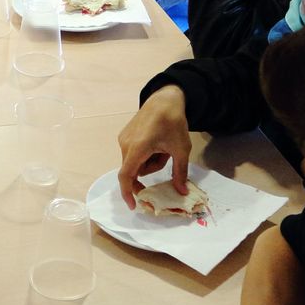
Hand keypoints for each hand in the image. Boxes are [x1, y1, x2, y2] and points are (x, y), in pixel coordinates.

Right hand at [116, 85, 192, 208]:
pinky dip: (145, 154)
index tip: (133, 206)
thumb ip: (179, 172)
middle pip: (134, 170)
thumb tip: (181, 191)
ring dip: (149, 162)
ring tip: (164, 147)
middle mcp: (125, 144)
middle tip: (166, 162)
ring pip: (135, 162)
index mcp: (137, 148)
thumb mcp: (181, 149)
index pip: (126, 175)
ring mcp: (123, 139)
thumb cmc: (173, 122)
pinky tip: (156, 143)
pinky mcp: (125, 135)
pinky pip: (133, 153)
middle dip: (150, 171)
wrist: (165, 98)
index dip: (128, 193)